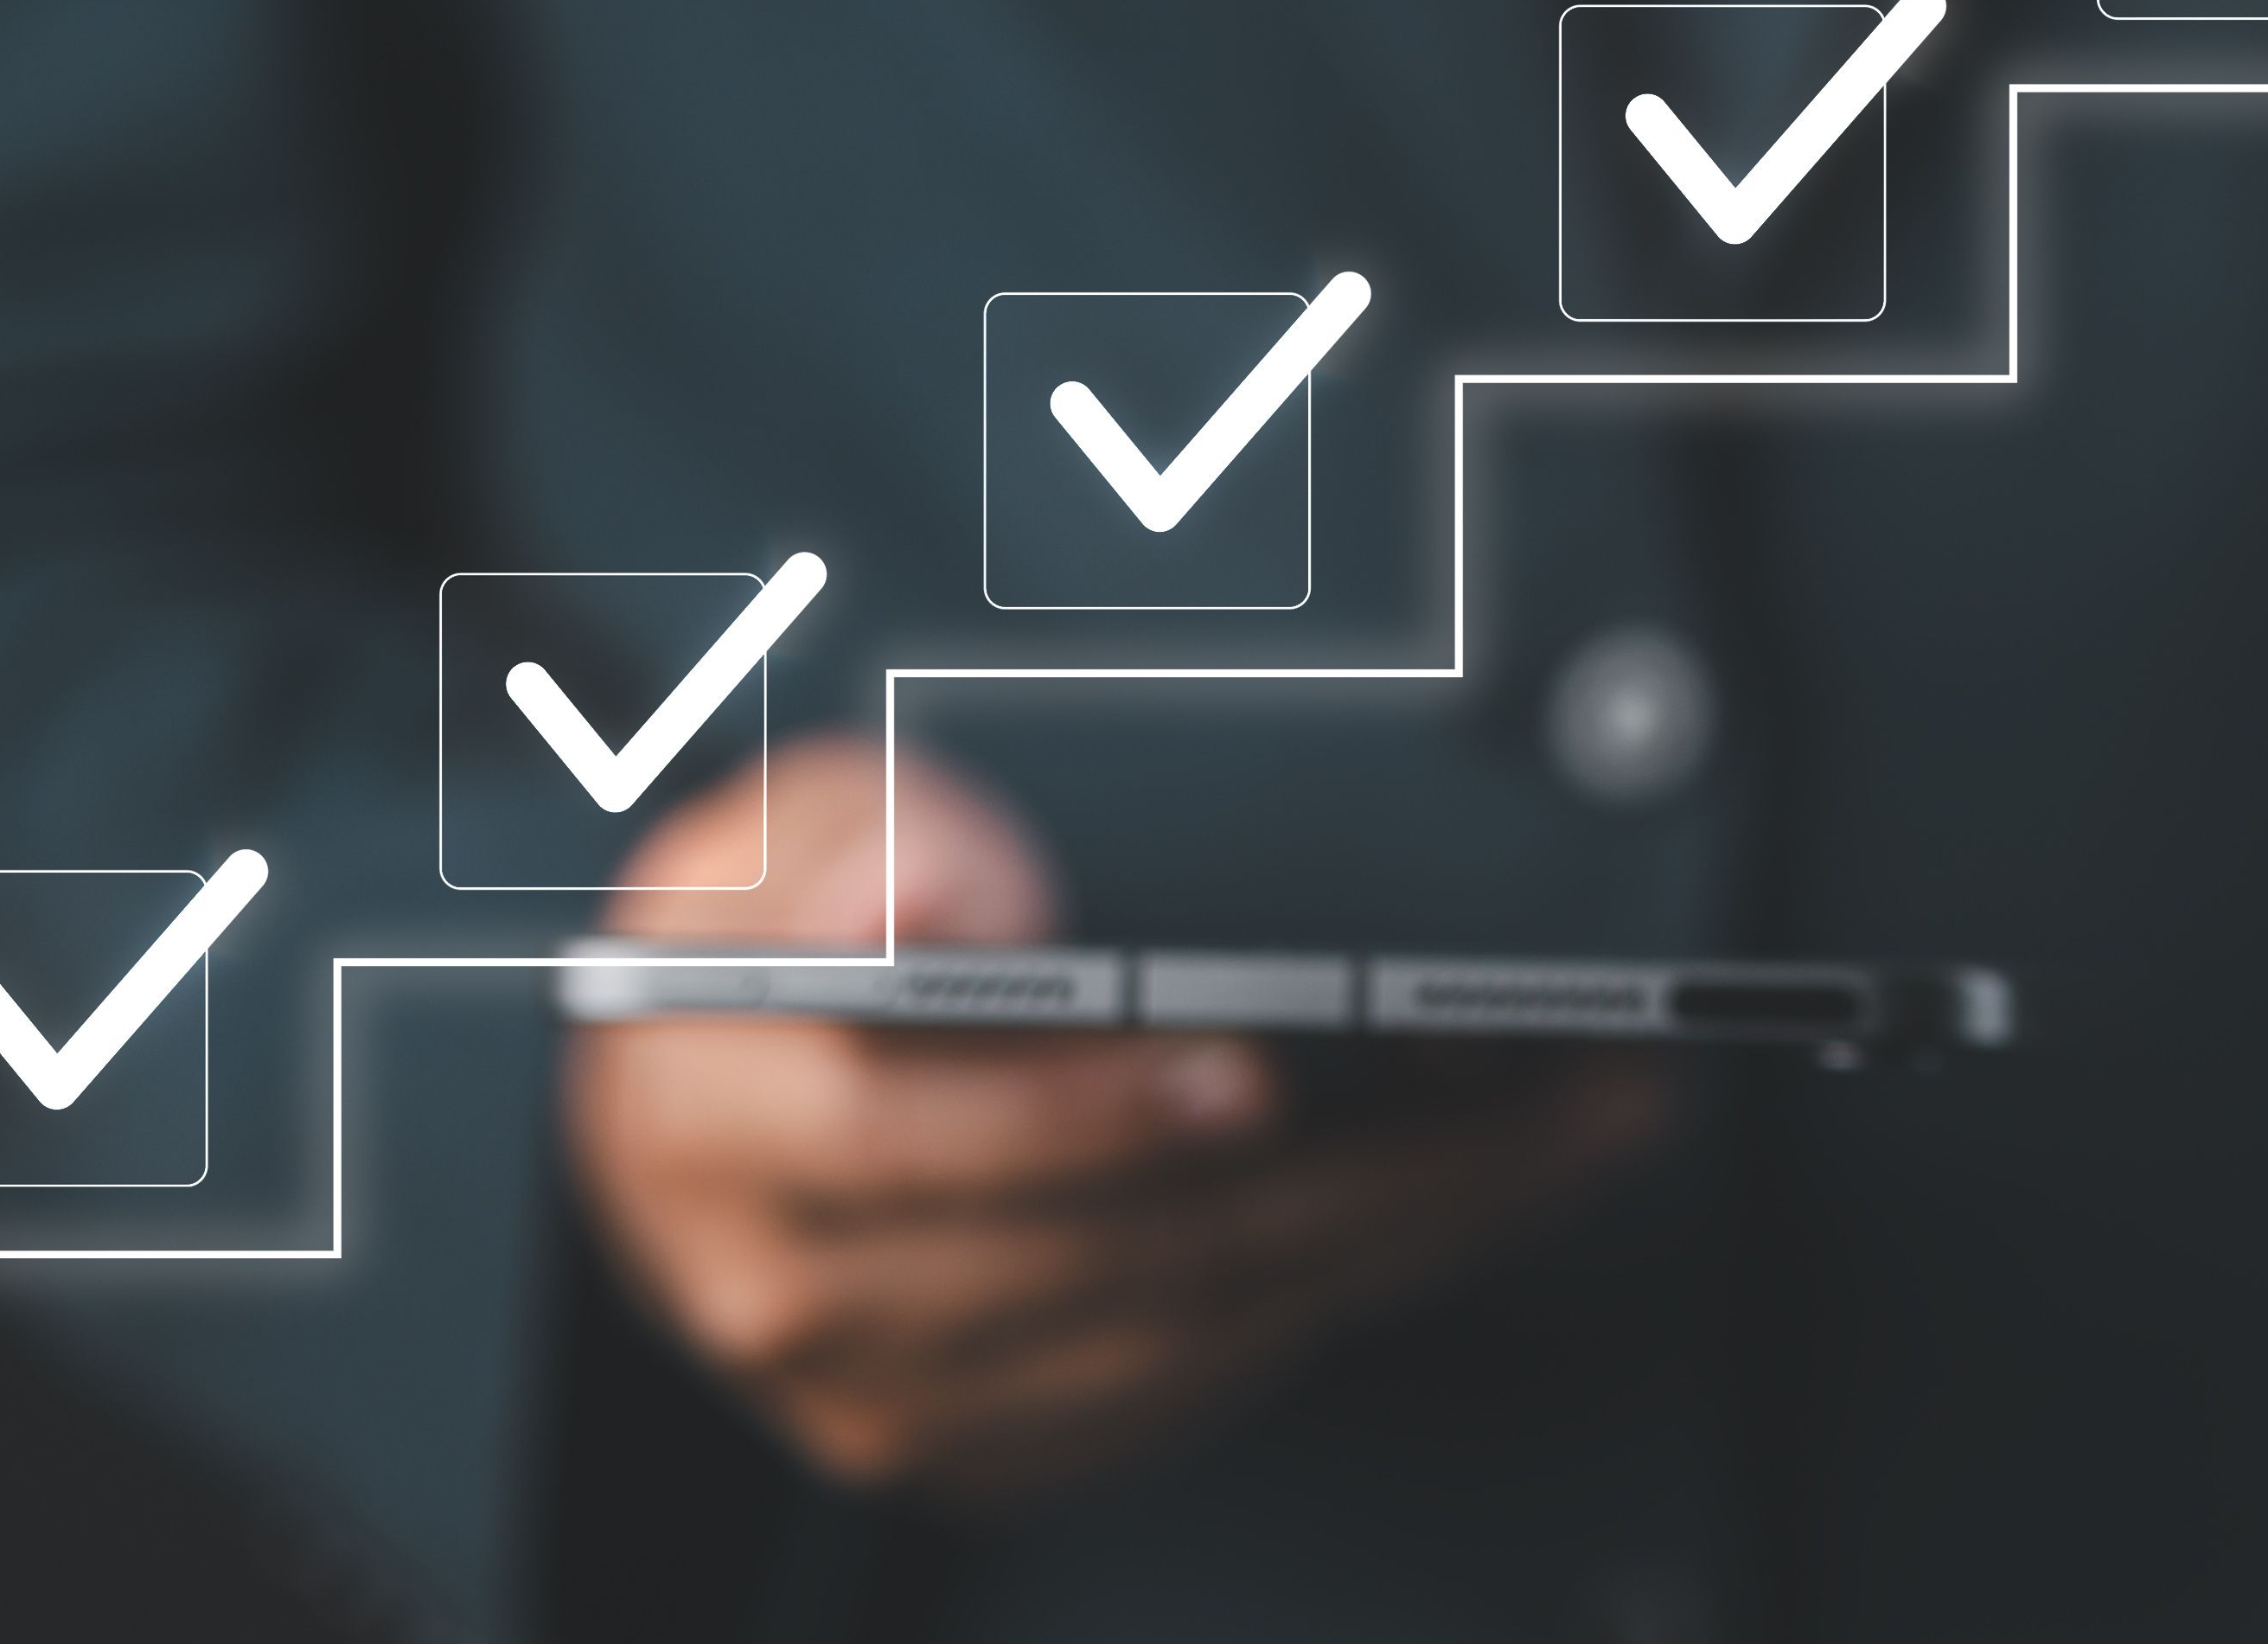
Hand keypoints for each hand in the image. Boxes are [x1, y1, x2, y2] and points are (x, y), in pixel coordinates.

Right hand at [561, 734, 1664, 1504]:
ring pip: (1202, 1325)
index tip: (1255, 1065)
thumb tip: (974, 898)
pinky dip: (1368, 1280)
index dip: (1086, 1110)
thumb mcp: (762, 829)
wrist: (701, 1112)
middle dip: (1352, 1166)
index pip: (905, 1136)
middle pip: (1114, 1251)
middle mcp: (798, 1293)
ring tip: (1566, 1118)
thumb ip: (860, 833)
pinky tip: (1480, 1190)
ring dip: (1409, 1227)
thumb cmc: (751, 948)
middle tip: (1529, 1079)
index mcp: (711, 1127)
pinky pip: (1218, 1375)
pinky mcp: (1004, 1439)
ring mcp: (905, 1391)